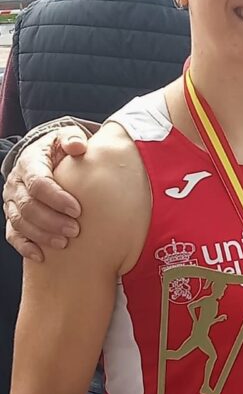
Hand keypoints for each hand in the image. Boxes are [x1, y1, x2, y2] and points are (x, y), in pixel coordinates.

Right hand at [3, 127, 87, 261]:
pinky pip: (13, 234)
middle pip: (28, 206)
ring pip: (20, 222)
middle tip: (75, 230)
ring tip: (64, 243)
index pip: (38, 183)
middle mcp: (17, 183)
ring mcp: (12, 201)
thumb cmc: (60, 149)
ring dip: (41, 235)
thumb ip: (72, 138)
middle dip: (52, 220)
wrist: (44, 156)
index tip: (77, 210)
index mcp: (30, 163)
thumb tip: (78, 146)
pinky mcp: (13, 215)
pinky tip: (41, 257)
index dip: (57, 198)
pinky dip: (25, 246)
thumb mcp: (66, 137)